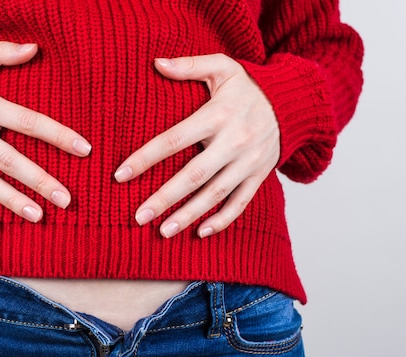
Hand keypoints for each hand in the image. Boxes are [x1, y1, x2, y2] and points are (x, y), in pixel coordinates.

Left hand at [114, 54, 279, 237]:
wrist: (294, 102)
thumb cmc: (249, 86)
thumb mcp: (223, 68)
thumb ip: (190, 65)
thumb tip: (156, 63)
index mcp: (218, 116)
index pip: (174, 140)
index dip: (146, 158)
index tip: (120, 175)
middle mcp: (233, 142)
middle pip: (193, 175)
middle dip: (164, 198)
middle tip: (138, 217)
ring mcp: (248, 162)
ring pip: (215, 194)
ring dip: (188, 215)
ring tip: (163, 231)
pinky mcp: (259, 175)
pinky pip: (240, 203)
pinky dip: (222, 220)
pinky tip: (200, 233)